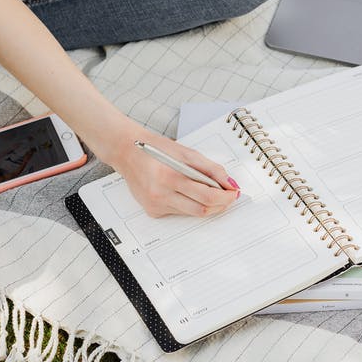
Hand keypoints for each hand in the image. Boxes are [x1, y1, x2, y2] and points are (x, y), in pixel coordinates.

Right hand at [101, 125, 240, 218]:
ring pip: (191, 213)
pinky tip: (187, 193)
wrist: (127, 152)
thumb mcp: (187, 153)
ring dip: (207, 206)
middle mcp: (161, 194)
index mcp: (170, 176)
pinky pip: (179, 212)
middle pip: (201, 209)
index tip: (234, 193)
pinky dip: (189, 204)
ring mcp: (155, 204)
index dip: (225, 197)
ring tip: (212, 194)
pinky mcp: (152, 211)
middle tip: (228, 197)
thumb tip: (229, 184)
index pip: (206, 195)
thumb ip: (210, 169)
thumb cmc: (157, 149)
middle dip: (220, 205)